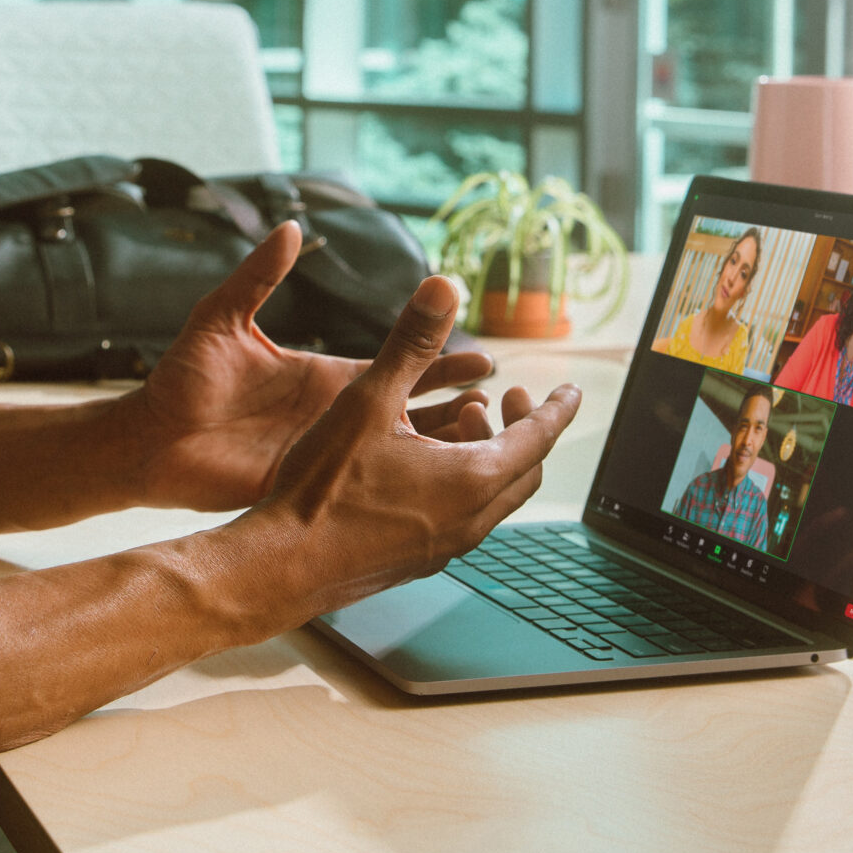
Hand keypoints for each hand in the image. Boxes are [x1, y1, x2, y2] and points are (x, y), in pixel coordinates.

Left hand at [120, 223, 498, 511]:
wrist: (148, 440)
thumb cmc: (182, 380)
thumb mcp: (220, 318)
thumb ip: (257, 276)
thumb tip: (289, 227)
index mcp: (323, 375)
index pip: (395, 367)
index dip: (439, 361)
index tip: (485, 356)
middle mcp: (333, 415)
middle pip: (411, 412)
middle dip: (459, 409)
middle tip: (507, 405)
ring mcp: (322, 455)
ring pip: (397, 456)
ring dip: (439, 450)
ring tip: (485, 446)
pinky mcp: (306, 487)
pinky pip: (363, 491)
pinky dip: (401, 490)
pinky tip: (434, 493)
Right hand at [238, 274, 581, 613]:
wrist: (282, 567)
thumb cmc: (324, 487)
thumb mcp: (369, 401)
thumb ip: (409, 341)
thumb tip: (443, 285)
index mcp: (472, 479)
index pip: (539, 437)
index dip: (556, 408)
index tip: (570, 392)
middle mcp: (470, 519)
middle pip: (525, 469)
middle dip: (524, 428)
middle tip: (506, 397)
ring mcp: (446, 546)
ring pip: (495, 497)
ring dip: (490, 455)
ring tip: (458, 422)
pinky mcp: (419, 561)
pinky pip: (465, 517)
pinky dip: (465, 483)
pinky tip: (423, 465)